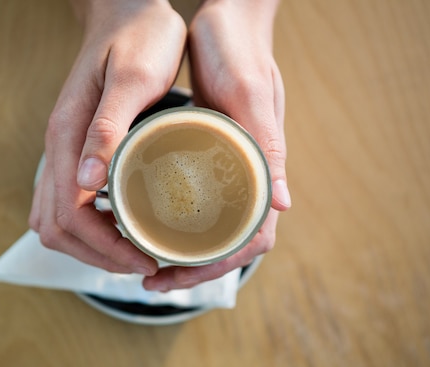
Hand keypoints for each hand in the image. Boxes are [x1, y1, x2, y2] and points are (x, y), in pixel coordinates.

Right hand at [29, 0, 185, 274]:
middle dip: (97, 255)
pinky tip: (123, 227)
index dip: (105, 247)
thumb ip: (108, 129)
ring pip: (56, 219)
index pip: (71, 214)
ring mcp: (63, 150)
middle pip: (56, 227)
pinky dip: (90, 227)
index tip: (146, 260)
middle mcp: (57, 148)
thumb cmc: (138, 40)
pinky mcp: (74, 150)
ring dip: (90, 246)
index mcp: (66, 135)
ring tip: (133, 254)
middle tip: (144, 264)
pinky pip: (67, 202)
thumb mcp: (133, 79)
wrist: (126, 12)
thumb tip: (88, 185)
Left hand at [142, 0, 289, 290]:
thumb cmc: (240, 51)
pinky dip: (175, 221)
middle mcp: (248, 174)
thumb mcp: (249, 94)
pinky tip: (146, 222)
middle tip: (150, 277)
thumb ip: (268, 146)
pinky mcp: (210, 154)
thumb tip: (285, 205)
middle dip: (192, 268)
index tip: (175, 274)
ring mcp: (228, 167)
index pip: (251, 238)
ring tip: (144, 260)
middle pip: (228, 241)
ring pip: (213, 226)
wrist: (229, 20)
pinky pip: (198, 200)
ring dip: (182, 251)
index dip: (217, 265)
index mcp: (264, 167)